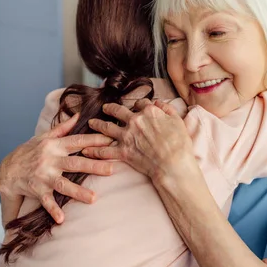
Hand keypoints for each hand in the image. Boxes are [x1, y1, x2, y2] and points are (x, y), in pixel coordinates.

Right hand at [0, 113, 113, 223]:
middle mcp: (51, 160)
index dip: (95, 140)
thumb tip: (77, 115)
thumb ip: (62, 128)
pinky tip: (62, 219)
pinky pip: (46, 201)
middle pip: (75, 163)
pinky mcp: (37, 190)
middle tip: (111, 169)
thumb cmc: (29, 152)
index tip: (111, 141)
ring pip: (63, 184)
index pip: (78, 141)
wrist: (7, 169)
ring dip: (78, 192)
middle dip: (94, 166)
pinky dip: (53, 210)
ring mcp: (44, 175)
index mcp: (55, 146)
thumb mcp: (44, 137)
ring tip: (94, 198)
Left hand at [82, 100, 196, 182]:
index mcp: (149, 112)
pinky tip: (87, 150)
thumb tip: (159, 103)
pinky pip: (105, 151)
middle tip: (105, 108)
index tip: (137, 107)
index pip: (140, 104)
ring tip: (92, 123)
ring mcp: (127, 136)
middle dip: (110, 109)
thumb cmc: (179, 144)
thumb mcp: (178, 121)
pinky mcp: (123, 152)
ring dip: (98, 124)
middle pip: (118, 111)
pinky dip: (94, 151)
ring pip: (107, 128)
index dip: (138, 105)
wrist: (173, 164)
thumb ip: (167, 109)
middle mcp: (135, 121)